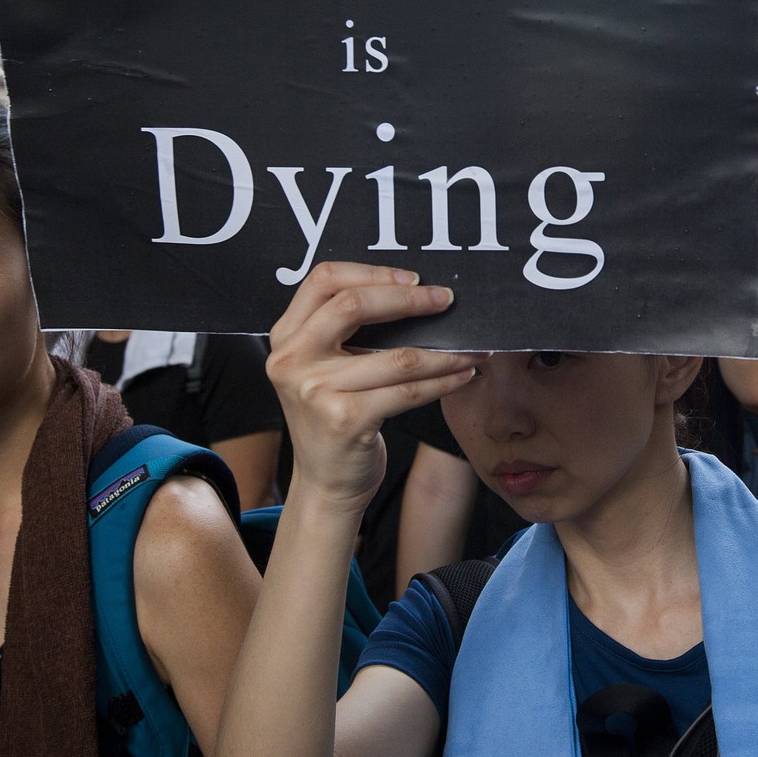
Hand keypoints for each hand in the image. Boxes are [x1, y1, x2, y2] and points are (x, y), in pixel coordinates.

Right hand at [267, 263, 486, 510]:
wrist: (325, 484)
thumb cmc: (334, 419)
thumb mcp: (323, 369)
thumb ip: (343, 332)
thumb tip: (412, 293)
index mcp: (286, 338)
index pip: (324, 280)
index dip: (372, 272)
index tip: (412, 278)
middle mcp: (292, 360)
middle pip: (355, 305)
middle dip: (411, 300)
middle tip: (446, 301)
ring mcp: (316, 390)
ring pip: (397, 356)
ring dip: (445, 351)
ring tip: (471, 348)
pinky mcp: (345, 419)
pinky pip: (408, 390)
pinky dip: (443, 381)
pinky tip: (462, 375)